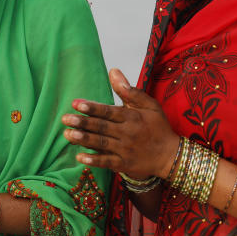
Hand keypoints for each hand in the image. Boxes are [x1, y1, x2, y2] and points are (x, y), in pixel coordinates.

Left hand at [62, 68, 180, 179]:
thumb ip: (129, 90)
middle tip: (65, 119)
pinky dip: (94, 160)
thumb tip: (113, 71)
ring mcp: (126, 150)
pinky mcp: (124, 165)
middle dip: (83, 123)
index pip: (108, 111)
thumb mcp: (149, 105)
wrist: (171, 156)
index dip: (92, 108)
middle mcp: (127, 133)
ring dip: (84, 140)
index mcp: (132, 117)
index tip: (76, 104)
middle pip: (102, 127)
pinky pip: (107, 162)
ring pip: (102, 144)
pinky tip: (80, 157)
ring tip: (67, 134)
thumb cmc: (158, 127)